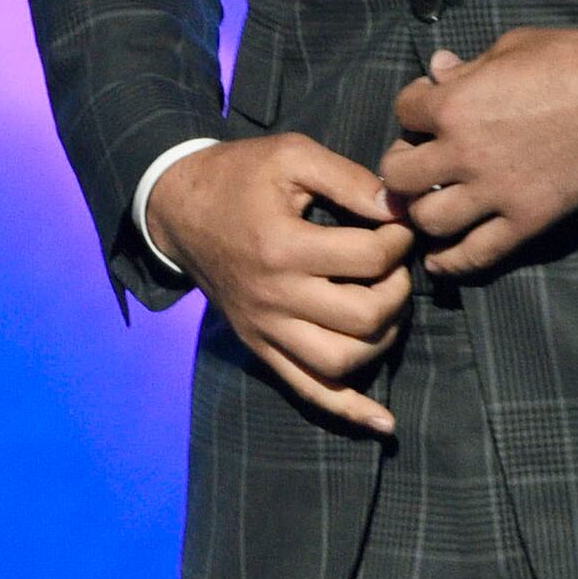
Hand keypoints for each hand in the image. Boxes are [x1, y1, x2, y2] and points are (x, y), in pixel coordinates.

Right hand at [147, 132, 418, 436]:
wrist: (178, 208)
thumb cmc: (238, 176)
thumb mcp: (291, 155)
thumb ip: (349, 179)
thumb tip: (399, 209)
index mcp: (281, 246)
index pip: (369, 258)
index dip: (399, 238)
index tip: (398, 224)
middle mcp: (273, 297)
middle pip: (365, 315)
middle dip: (398, 288)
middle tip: (394, 264)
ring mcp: (265, 328)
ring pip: (343, 360)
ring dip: (383, 336)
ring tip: (384, 304)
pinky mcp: (260, 346)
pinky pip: (308, 390)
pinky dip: (348, 410)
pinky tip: (383, 422)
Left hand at [379, 28, 577, 278]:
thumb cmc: (574, 61)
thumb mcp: (512, 48)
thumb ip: (467, 66)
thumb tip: (436, 68)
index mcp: (456, 104)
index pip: (404, 111)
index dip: (414, 109)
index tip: (428, 109)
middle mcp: (466, 152)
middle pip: (400, 175)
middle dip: (402, 167)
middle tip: (416, 164)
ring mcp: (497, 191)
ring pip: (429, 219)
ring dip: (423, 212)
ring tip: (429, 204)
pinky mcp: (529, 219)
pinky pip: (478, 253)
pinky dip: (453, 262)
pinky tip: (439, 260)